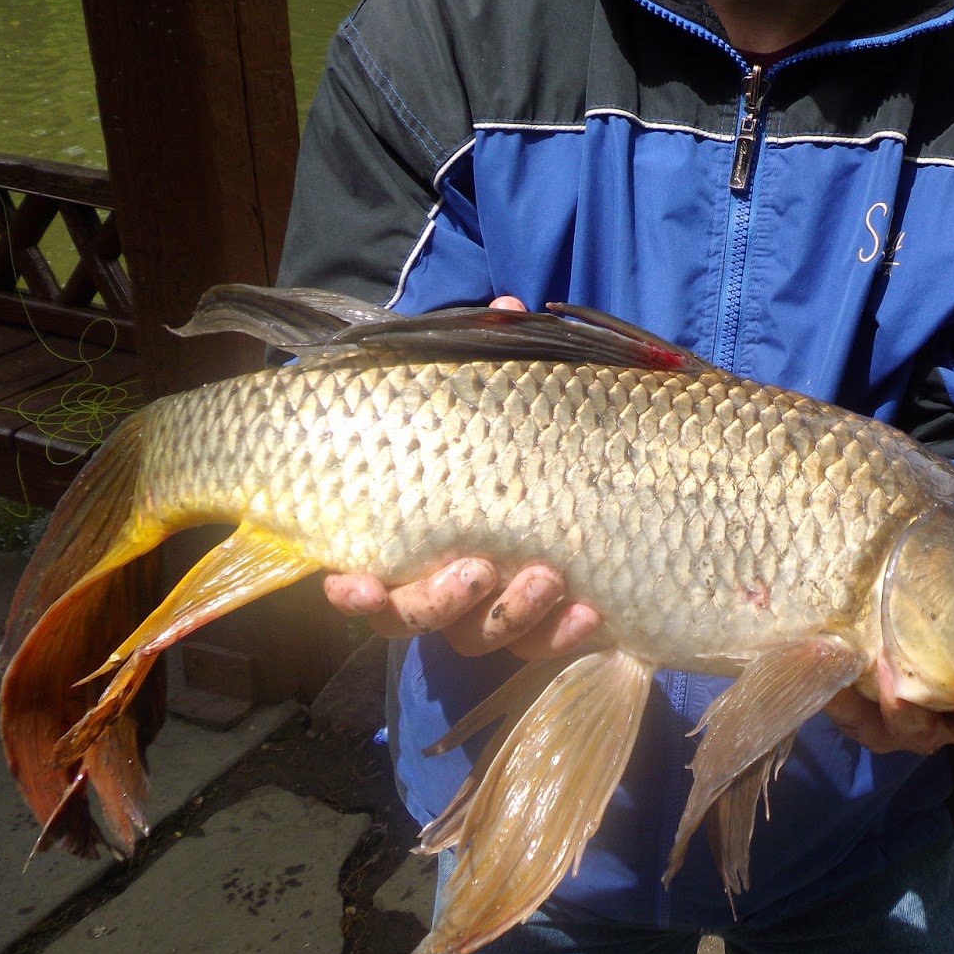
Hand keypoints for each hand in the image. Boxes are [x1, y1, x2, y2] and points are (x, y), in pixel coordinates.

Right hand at [322, 294, 601, 660]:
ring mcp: (497, 609)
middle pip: (421, 620)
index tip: (351, 583)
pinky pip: (547, 645)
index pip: (370, 582)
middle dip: (441, 602)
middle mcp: (446, 583)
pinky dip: (563, 634)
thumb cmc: (520, 432)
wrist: (601, 470)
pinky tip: (589, 611)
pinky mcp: (551, 623)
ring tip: (548, 578)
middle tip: (480, 569)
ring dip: (511, 615)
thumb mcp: (503, 392)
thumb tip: (509, 309)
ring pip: (483, 637)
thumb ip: (492, 360)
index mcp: (415, 537)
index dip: (359, 595)